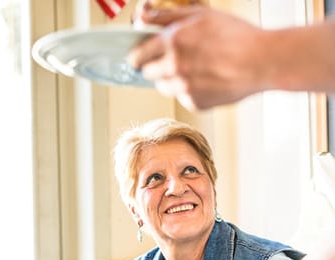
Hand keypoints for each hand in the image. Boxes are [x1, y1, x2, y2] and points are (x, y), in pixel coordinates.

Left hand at [128, 5, 268, 109]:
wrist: (262, 61)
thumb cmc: (236, 35)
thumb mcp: (200, 15)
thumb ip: (166, 17)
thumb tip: (142, 18)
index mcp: (171, 43)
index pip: (136, 56)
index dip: (137, 55)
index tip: (140, 56)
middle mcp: (173, 68)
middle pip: (148, 73)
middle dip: (155, 66)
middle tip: (172, 59)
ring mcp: (183, 89)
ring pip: (164, 87)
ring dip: (171, 79)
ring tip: (194, 68)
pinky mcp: (194, 104)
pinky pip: (183, 97)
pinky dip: (190, 90)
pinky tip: (207, 79)